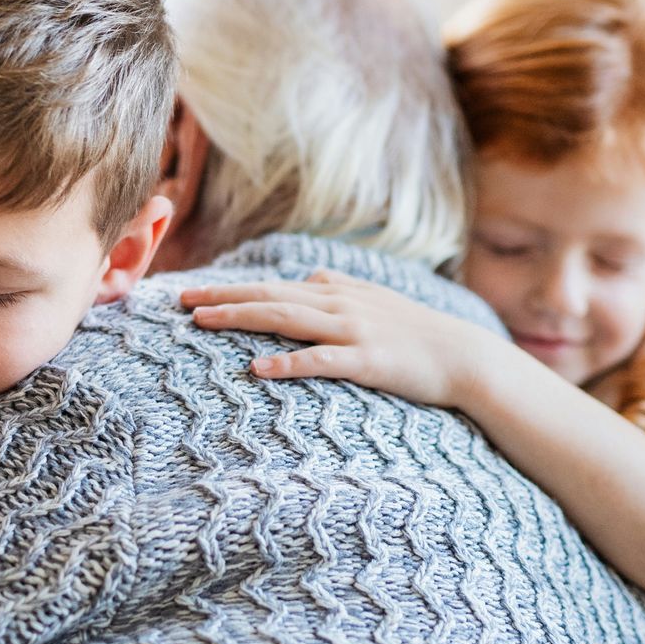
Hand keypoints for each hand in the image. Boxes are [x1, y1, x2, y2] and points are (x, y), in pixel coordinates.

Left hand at [180, 269, 487, 409]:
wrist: (464, 356)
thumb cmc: (416, 331)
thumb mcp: (375, 299)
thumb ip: (340, 285)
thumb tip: (311, 275)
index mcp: (335, 293)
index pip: (270, 286)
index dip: (229, 288)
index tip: (190, 292)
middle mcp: (337, 305)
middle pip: (268, 297)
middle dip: (221, 298)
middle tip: (179, 301)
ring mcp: (352, 332)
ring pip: (286, 320)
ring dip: (241, 319)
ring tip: (203, 324)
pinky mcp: (367, 362)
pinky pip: (321, 361)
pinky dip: (288, 362)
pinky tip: (259, 368)